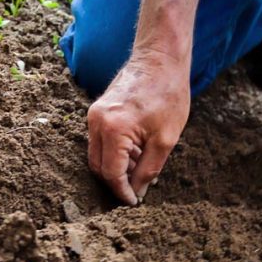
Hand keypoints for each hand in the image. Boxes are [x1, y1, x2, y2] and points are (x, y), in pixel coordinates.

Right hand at [87, 49, 189, 204]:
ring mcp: (94, 115)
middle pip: (98, 167)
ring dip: (116, 167)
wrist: (160, 59)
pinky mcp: (97, 111)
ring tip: (141, 168)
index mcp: (113, 129)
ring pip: (97, 155)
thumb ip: (148, 169)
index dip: (122, 192)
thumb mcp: (165, 139)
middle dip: (116, 182)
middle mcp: (96, 122)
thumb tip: (137, 192)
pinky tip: (136, 153)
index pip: (111, 173)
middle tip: (137, 190)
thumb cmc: (168, 95)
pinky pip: (100, 141)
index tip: (134, 202)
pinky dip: (114, 152)